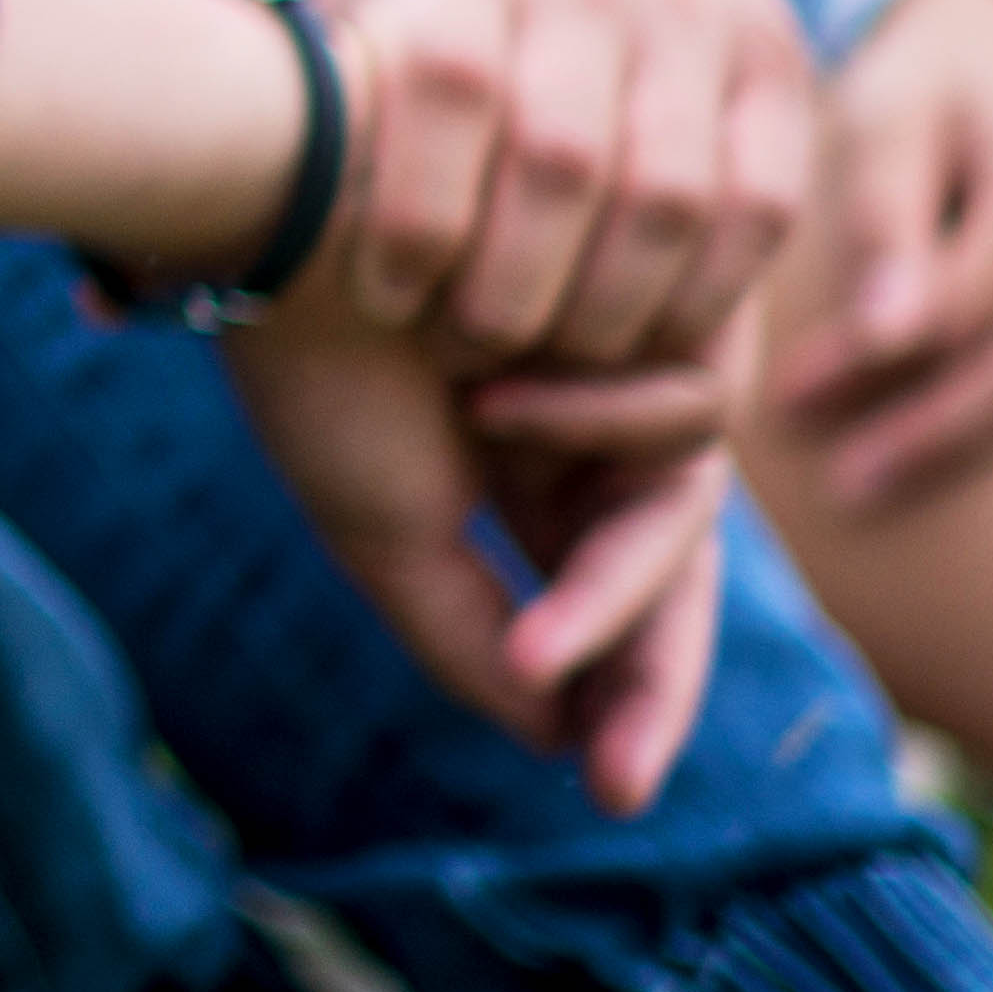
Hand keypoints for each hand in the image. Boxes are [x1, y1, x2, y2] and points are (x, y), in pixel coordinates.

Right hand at [221, 275, 735, 815]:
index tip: (606, 793)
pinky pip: (696, 419)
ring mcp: (617, 361)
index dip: (619, 696)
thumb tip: (561, 737)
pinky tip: (496, 398)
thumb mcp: (388, 533)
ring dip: (607, 567)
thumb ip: (474, 639)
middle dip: (648, 674)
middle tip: (620, 776)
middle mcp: (575, 420)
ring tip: (528, 611)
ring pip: (681, 511)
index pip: (597, 598)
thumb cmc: (319, 360)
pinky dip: (604, 425)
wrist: (296, 197)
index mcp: (506, 467)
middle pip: (662, 569)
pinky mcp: (662, 302)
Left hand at [311, 0, 815, 372]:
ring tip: (561, 370)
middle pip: (561, 158)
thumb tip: (126, 301)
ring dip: (615, 308)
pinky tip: (655, 338)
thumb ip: (274, 145)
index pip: (439, 84)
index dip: (410, 212)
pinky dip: (709, 288)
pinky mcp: (775, 61)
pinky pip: (759, 200)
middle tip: (475, 367)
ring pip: (671, 192)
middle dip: (515, 288)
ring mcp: (690, 19)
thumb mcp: (337, 26)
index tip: (378, 302)